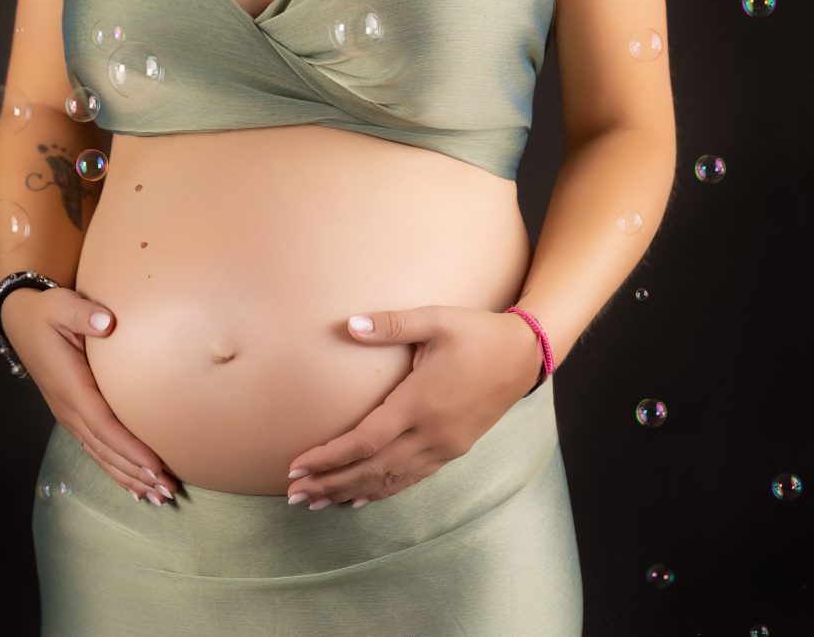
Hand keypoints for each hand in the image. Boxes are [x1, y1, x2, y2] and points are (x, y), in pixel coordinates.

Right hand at [2, 287, 179, 504]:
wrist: (21, 321)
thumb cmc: (47, 311)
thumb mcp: (61, 305)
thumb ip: (83, 314)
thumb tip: (106, 323)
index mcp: (70, 387)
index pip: (104, 425)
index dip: (129, 448)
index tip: (155, 466)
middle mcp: (68, 408)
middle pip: (106, 449)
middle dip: (137, 473)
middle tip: (168, 491)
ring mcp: (69, 415)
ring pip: (101, 455)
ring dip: (129, 478)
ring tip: (159, 497)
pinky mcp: (74, 415)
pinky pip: (96, 449)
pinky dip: (117, 469)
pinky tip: (135, 487)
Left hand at [285, 305, 542, 508]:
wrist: (526, 355)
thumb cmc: (478, 333)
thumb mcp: (436, 319)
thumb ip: (391, 324)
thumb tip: (348, 325)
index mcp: (420, 403)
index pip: (365, 440)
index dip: (329, 457)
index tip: (298, 465)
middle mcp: (430, 433)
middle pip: (371, 469)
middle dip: (330, 484)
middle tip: (295, 495)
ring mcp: (444, 446)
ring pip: (390, 480)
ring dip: (351, 493)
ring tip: (317, 503)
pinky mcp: (453, 450)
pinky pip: (411, 478)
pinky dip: (383, 491)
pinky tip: (361, 499)